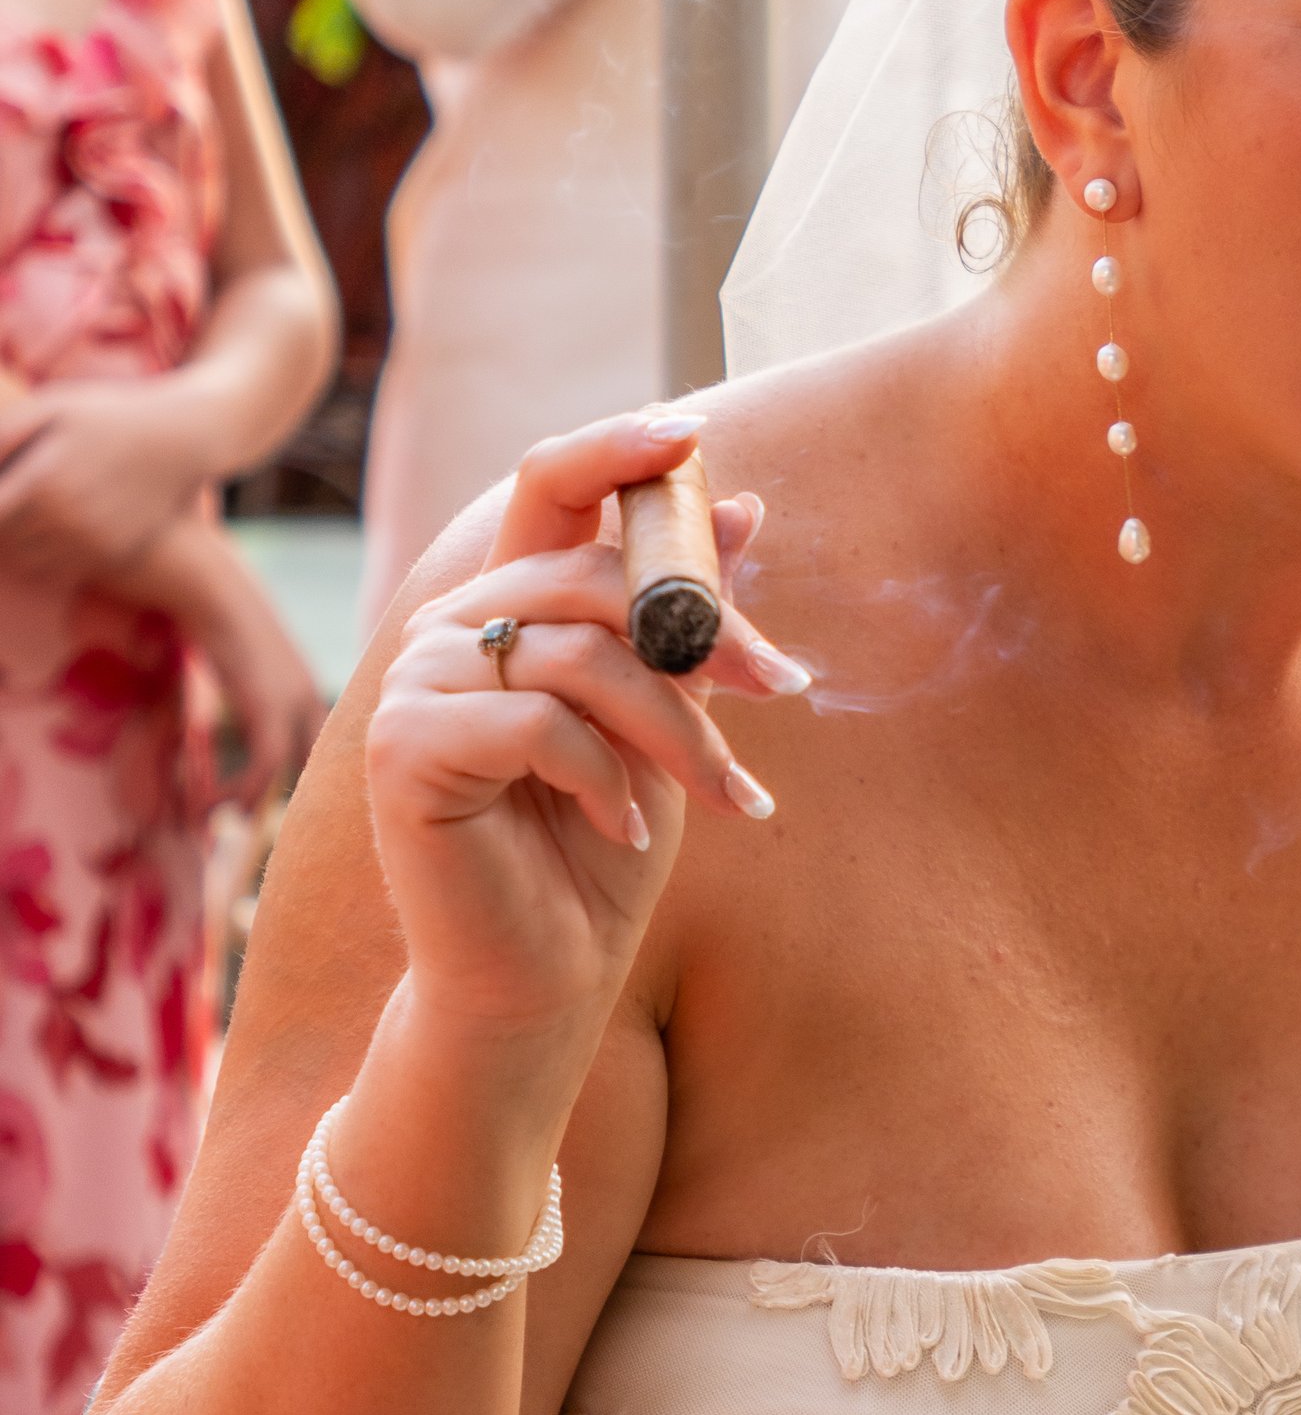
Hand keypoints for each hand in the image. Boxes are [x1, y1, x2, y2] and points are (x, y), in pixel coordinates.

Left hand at [0, 379, 212, 582]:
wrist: (183, 440)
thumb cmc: (110, 416)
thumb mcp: (55, 406)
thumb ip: (6, 432)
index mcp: (45, 480)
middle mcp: (68, 518)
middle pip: (2, 541)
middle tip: (10, 504)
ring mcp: (92, 541)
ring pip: (25, 562)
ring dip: (13, 546)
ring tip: (21, 517)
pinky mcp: (111, 554)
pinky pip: (56, 571)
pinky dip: (41, 558)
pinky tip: (47, 531)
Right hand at [188, 565, 327, 811]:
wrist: (206, 584)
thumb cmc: (213, 613)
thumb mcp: (239, 660)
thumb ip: (247, 693)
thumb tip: (226, 719)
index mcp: (306, 689)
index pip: (322, 752)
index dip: (307, 788)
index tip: (281, 819)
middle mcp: (311, 698)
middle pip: (320, 770)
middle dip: (295, 809)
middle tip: (267, 841)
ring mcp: (295, 702)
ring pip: (295, 775)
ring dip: (258, 807)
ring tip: (225, 830)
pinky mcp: (269, 707)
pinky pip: (265, 767)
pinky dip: (240, 793)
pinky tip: (211, 806)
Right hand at [361, 414, 806, 1045]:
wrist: (541, 980)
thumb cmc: (602, 848)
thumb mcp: (667, 718)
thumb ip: (687, 619)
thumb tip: (746, 505)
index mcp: (507, 602)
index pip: (550, 485)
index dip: (617, 449)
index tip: (695, 434)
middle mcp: (450, 627)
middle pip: (596, 577)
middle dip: (706, 632)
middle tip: (783, 688)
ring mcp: (416, 683)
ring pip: (582, 654)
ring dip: (677, 727)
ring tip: (729, 796)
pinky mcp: (403, 749)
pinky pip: (539, 725)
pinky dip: (606, 779)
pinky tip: (626, 830)